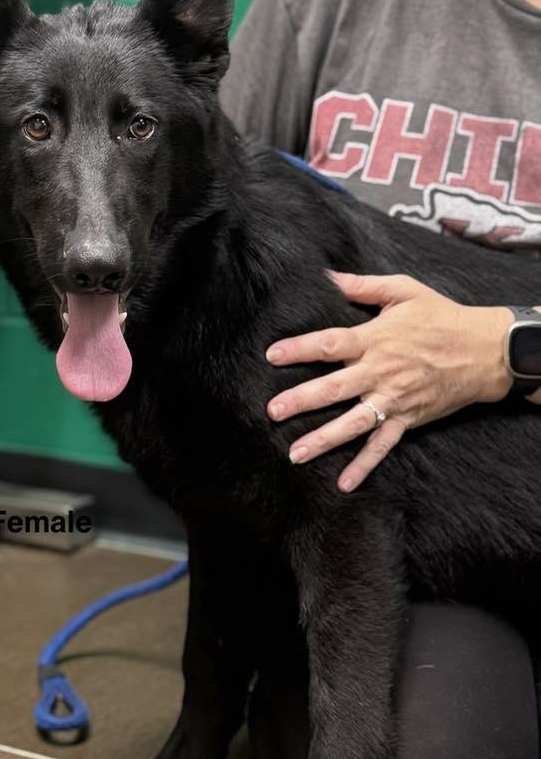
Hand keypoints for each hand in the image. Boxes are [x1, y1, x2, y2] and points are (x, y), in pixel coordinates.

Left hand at [265, 272, 514, 492]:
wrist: (486, 351)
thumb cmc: (442, 317)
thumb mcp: (404, 290)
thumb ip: (363, 285)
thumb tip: (328, 275)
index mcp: (375, 339)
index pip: (330, 344)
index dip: (300, 349)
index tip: (272, 355)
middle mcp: (380, 372)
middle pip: (335, 388)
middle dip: (301, 400)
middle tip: (273, 411)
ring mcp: (394, 399)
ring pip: (353, 423)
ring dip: (324, 439)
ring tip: (295, 453)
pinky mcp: (407, 419)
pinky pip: (382, 445)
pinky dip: (364, 465)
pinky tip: (343, 482)